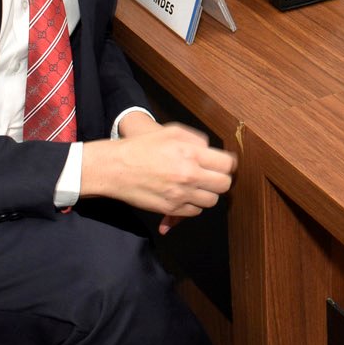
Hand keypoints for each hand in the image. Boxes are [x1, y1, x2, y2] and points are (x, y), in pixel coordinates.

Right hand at [81, 120, 236, 233]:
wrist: (116, 168)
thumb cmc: (143, 147)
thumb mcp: (172, 132)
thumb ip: (197, 140)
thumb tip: (211, 151)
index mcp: (191, 154)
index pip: (227, 164)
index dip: (227, 164)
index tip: (223, 164)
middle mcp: (189, 175)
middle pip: (224, 185)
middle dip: (220, 179)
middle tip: (212, 175)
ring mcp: (180, 194)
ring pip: (211, 201)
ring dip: (208, 193)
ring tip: (197, 185)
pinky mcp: (171, 208)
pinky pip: (195, 212)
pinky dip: (193, 205)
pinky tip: (185, 195)